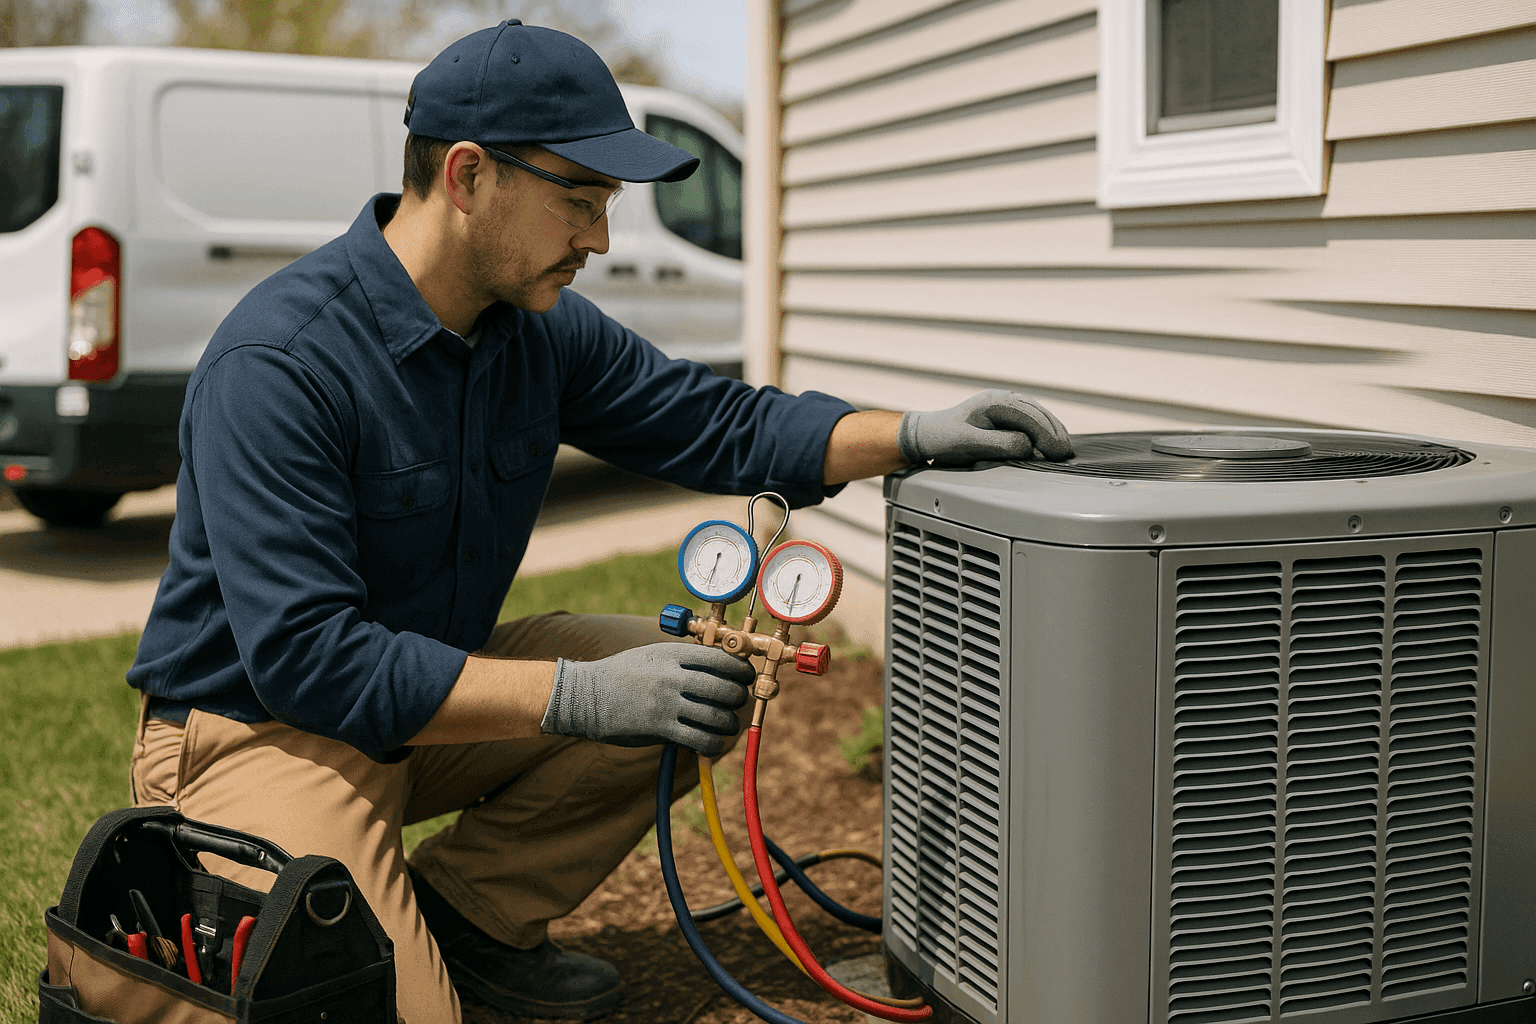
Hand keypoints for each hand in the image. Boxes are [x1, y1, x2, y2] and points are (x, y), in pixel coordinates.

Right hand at [541, 643, 752, 755]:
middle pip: (725, 688)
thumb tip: (719, 668)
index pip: (721, 659)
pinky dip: (713, 744)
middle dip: (737, 698)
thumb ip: (683, 661)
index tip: (745, 678)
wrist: (585, 696)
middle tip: (736, 702)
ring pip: (716, 716)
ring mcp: (667, 703)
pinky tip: (712, 744)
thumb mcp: (653, 655)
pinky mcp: (660, 728)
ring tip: (726, 725)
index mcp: (673, 655)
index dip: (741, 670)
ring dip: (728, 724)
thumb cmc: (621, 674)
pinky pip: (699, 739)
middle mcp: (673, 677)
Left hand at [898, 390, 1073, 465]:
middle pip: (1037, 412)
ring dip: (1052, 430)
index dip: (1047, 434)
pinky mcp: (1003, 415)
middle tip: (1066, 454)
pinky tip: (1051, 441)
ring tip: (1064, 449)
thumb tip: (1028, 446)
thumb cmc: (944, 439)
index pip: (1029, 416)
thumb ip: (999, 444)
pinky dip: (1043, 429)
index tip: (1058, 453)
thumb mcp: (968, 444)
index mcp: (994, 402)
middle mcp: (1001, 398)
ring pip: (1036, 414)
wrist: (926, 434)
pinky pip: (1029, 419)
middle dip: (1054, 432)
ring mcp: (1003, 405)